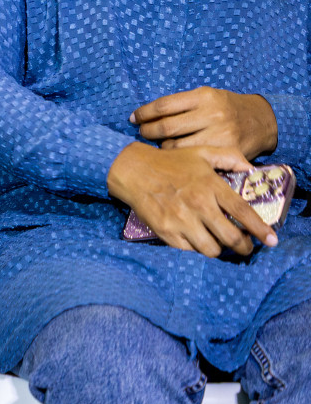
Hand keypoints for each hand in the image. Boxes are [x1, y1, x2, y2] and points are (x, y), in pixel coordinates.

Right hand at [107, 142, 277, 256]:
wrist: (132, 170)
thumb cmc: (169, 162)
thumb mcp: (200, 153)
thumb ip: (229, 158)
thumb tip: (251, 169)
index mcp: (211, 185)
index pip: (244, 213)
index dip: (261, 230)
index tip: (271, 240)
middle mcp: (199, 204)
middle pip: (232, 238)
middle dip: (244, 247)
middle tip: (245, 246)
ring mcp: (182, 220)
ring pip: (212, 249)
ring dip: (219, 249)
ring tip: (218, 243)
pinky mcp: (166, 231)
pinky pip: (190, 250)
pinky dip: (196, 248)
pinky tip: (196, 239)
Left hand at [132, 87, 277, 157]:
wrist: (262, 120)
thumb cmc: (225, 107)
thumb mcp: (206, 96)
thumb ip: (181, 104)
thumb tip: (145, 115)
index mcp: (203, 96)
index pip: (163, 105)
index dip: (144, 113)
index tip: (134, 118)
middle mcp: (212, 114)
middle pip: (167, 127)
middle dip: (148, 131)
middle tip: (142, 133)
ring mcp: (220, 134)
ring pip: (177, 146)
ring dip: (161, 147)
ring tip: (157, 145)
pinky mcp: (226, 151)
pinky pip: (193, 157)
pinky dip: (179, 157)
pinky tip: (174, 156)